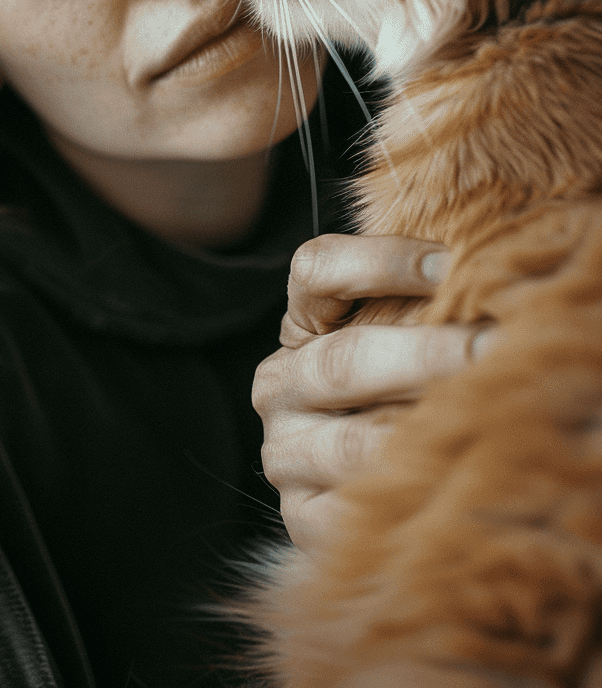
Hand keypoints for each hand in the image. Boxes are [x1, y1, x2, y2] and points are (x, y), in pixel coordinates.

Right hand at [253, 233, 492, 552]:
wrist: (357, 486)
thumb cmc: (397, 392)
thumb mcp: (398, 336)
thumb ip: (424, 304)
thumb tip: (495, 276)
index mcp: (300, 327)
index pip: (317, 270)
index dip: (380, 260)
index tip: (450, 263)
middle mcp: (281, 385)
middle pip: (343, 360)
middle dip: (425, 354)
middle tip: (491, 351)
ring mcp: (286, 452)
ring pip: (351, 443)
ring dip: (423, 433)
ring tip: (484, 421)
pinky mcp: (301, 515)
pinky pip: (353, 510)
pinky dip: (407, 497)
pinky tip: (454, 483)